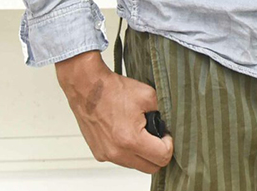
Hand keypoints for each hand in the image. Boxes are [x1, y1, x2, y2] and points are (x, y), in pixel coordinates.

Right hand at [55, 49, 173, 173]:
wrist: (87, 87)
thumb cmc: (113, 90)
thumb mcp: (148, 96)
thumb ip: (163, 113)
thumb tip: (169, 125)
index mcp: (131, 140)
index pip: (162, 157)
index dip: (169, 144)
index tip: (166, 135)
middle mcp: (117, 152)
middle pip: (150, 168)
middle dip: (158, 153)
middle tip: (157, 137)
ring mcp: (106, 155)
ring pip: (135, 165)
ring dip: (141, 153)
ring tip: (139, 132)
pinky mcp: (99, 153)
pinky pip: (121, 160)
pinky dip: (127, 151)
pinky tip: (125, 133)